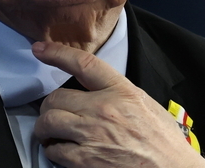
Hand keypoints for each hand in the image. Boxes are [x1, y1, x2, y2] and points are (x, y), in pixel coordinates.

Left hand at [31, 41, 204, 167]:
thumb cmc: (163, 143)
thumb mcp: (144, 105)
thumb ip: (118, 93)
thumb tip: (96, 90)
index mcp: (121, 91)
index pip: (83, 63)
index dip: (57, 53)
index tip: (41, 49)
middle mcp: (103, 109)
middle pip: (55, 98)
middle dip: (50, 107)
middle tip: (54, 114)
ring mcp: (92, 135)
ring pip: (48, 122)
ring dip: (46, 129)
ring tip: (52, 134)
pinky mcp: (85, 161)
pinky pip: (54, 151)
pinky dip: (54, 151)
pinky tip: (62, 152)